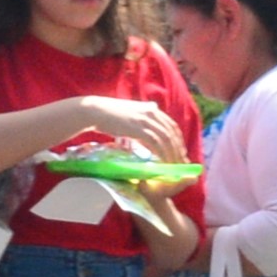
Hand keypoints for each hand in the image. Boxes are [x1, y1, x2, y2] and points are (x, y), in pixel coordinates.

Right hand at [71, 97, 187, 164]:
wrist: (95, 111)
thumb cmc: (110, 113)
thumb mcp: (131, 111)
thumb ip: (143, 113)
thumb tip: (152, 111)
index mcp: (152, 109)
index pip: (172, 126)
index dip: (179, 140)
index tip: (181, 153)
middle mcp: (152, 112)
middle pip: (172, 134)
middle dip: (179, 150)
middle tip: (182, 164)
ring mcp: (145, 120)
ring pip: (166, 139)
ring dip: (173, 154)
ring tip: (174, 167)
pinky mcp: (138, 128)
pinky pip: (156, 143)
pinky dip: (162, 154)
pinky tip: (163, 164)